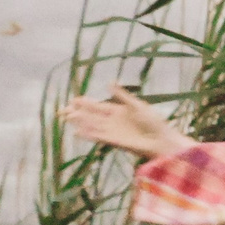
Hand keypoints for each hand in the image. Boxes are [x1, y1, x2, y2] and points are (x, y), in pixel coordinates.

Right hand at [59, 86, 194, 159]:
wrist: (161, 139)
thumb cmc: (153, 122)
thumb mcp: (136, 104)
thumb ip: (122, 95)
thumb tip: (108, 83)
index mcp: (118, 111)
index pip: (97, 106)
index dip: (85, 103)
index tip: (73, 100)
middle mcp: (112, 122)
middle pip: (91, 116)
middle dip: (78, 113)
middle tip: (63, 110)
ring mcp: (112, 132)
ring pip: (92, 126)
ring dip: (80, 122)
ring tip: (67, 118)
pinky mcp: (114, 141)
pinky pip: (98, 137)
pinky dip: (88, 134)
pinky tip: (78, 132)